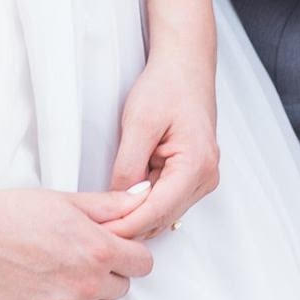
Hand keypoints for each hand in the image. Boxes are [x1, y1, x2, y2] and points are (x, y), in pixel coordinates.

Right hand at [0, 185, 155, 299]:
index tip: (114, 248)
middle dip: (111, 274)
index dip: (130, 253)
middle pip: (124, 288)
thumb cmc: (19, 212)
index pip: (143, 263)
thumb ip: (112, 205)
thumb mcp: (69, 201)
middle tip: (84, 260)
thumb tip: (145, 197)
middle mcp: (88, 283)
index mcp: (98, 248)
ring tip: (74, 283)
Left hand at [100, 46, 219, 240]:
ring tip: (104, 216)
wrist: (185, 66)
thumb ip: (128, 165)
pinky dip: (145, 203)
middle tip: (94, 229)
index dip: (126, 226)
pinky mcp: (193, 175)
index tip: (99, 234)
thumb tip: (119, 200)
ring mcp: (202, 178)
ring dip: (136, 215)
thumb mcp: (139, 123)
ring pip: (164, 212)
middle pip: (162, 217)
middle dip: (129, 225)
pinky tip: (122, 199)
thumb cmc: (166, 86)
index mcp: (196, 165)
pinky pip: (167, 199)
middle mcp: (206, 177)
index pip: (157, 211)